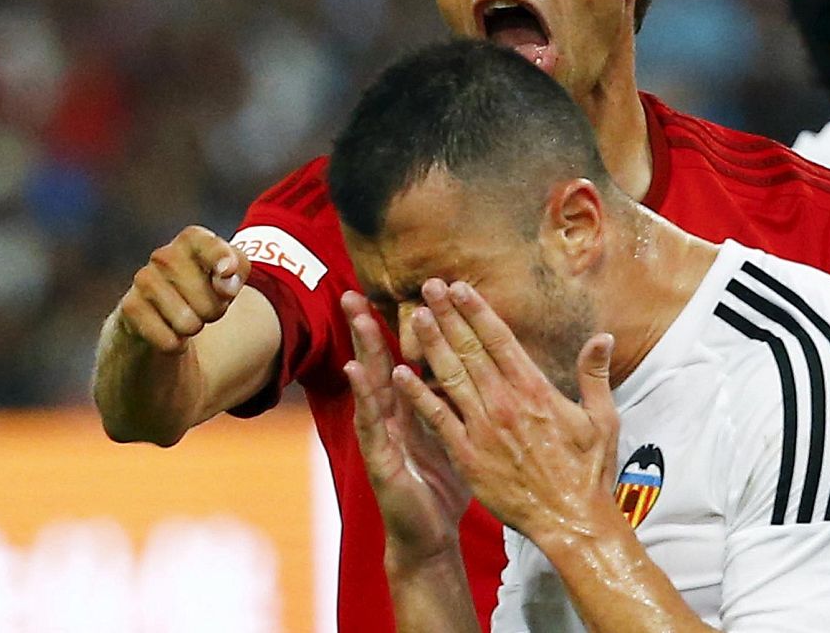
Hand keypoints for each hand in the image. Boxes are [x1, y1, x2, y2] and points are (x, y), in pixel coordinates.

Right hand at [117, 226, 249, 352]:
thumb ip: (238, 269)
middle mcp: (164, 255)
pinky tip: (166, 330)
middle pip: (211, 300)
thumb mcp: (232, 275)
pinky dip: (174, 344)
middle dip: (214, 312)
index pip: (210, 246)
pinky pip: (169, 340)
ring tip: (185, 316)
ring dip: (193, 327)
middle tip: (203, 306)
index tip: (227, 273)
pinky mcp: (130, 307)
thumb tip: (225, 279)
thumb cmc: (204, 289)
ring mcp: (144, 280)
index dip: (221, 260)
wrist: (159, 318)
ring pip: (189, 323)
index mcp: (192, 240)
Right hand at [342, 291, 470, 566]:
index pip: (402, 359)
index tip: (390, 295)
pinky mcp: (380, 461)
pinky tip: (354, 371)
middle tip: (354, 291)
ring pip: (371, 386)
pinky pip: (371, 424)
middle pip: (379, 364)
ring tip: (356, 316)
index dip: (399, 327)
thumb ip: (456, 403)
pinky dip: (363, 395)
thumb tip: (476, 369)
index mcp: (411, 410)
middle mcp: (391, 418)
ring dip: (362, 349)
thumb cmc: (443, 487)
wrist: (431, 538)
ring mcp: (381, 438)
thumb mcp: (455, 436)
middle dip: (366, 328)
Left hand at [391, 278, 619, 541]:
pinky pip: (438, 418)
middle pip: (470, 349)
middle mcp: (505, 403)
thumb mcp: (603, 418)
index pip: (500, 339)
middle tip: (429, 286)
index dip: (477, 310)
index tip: (460, 287)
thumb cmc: (590, 472)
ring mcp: (484, 429)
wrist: (571, 520)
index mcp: (536, 390)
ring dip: (432, 343)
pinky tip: (400, 373)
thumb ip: (594, 375)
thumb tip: (602, 337)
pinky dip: (418, 395)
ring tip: (416, 316)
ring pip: (450, 376)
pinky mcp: (468, 456)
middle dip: (449, 315)